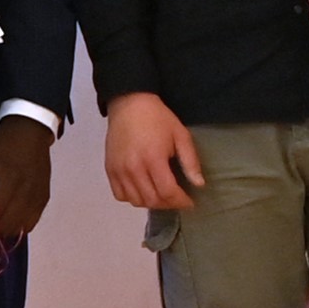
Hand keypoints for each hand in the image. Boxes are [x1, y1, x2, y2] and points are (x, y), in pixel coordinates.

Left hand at [0, 113, 53, 242]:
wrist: (31, 130)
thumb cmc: (2, 144)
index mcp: (10, 179)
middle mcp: (28, 191)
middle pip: (8, 225)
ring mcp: (39, 196)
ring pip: (21, 228)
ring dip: (4, 231)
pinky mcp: (44, 198)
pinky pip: (32, 223)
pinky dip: (18, 227)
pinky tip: (8, 219)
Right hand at [105, 91, 205, 211]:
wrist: (129, 103)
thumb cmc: (157, 118)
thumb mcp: (180, 135)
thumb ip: (190, 161)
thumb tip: (199, 184)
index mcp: (153, 158)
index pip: (167, 192)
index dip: (181, 201)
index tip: (190, 201)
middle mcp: (133, 168)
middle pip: (152, 200)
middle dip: (168, 203)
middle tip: (177, 198)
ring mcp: (119, 170)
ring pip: (136, 201)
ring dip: (151, 202)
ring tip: (161, 195)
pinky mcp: (110, 169)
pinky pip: (120, 195)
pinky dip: (133, 198)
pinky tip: (143, 190)